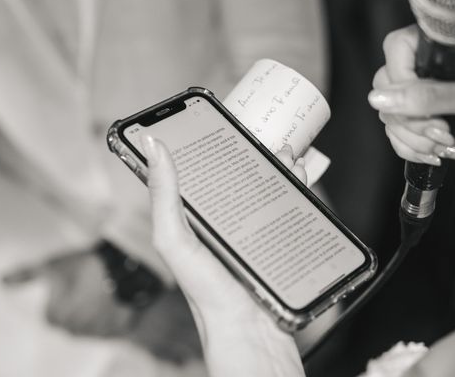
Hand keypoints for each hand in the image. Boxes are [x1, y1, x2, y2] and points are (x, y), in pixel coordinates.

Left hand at [3, 250, 137, 336]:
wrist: (127, 273)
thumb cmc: (87, 268)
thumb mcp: (52, 265)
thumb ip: (26, 275)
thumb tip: (1, 280)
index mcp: (55, 318)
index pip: (52, 310)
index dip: (62, 292)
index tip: (73, 280)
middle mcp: (74, 331)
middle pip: (70, 317)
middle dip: (78, 302)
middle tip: (89, 282)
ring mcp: (97, 332)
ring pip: (90, 321)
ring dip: (95, 308)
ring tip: (105, 287)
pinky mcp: (119, 329)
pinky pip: (111, 323)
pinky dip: (112, 312)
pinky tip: (117, 296)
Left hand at [141, 134, 304, 376]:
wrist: (253, 335)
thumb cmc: (208, 294)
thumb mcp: (176, 240)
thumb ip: (164, 196)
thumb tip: (153, 148)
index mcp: (193, 221)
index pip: (194, 174)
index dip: (199, 145)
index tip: (207, 120)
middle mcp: (222, 224)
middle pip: (234, 176)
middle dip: (246, 150)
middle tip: (256, 131)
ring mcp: (251, 232)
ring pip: (263, 187)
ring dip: (274, 166)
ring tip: (284, 150)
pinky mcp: (276, 242)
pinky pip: (286, 206)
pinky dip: (294, 188)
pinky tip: (301, 178)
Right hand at [368, 25, 454, 181]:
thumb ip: (429, 96)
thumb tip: (382, 98)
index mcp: (442, 50)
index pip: (397, 48)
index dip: (401, 79)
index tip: (419, 106)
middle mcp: (427, 68)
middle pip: (386, 85)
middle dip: (411, 118)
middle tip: (442, 130)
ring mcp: (419, 96)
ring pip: (388, 113)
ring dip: (414, 137)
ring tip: (445, 143)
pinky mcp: (416, 121)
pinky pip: (393, 134)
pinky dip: (411, 148)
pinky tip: (435, 152)